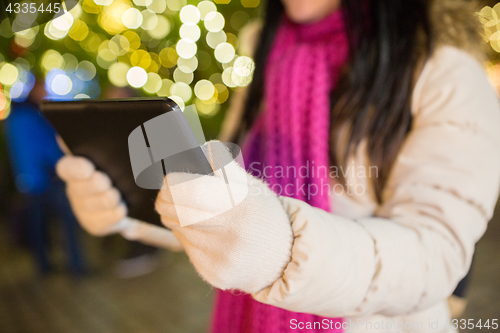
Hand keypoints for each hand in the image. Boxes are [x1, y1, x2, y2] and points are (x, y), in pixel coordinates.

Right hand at [57, 156, 182, 250]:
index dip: (75, 168)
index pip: (67, 167)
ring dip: (105, 200)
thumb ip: (118, 150)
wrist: (135, 199)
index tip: (87, 167)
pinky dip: (113, 214)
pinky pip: (101, 221)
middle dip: (93, 185)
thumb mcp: (123, 158)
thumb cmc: (127, 170)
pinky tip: (121, 209)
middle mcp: (76, 189)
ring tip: (116, 196)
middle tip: (105, 182)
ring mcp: (84, 208)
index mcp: (78, 168)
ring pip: (90, 206)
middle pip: (79, 188)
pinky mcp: (95, 224)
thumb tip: (129, 133)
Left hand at [155, 141, 292, 292]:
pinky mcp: (214, 273)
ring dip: (176, 216)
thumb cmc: (262, 213)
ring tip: (191, 210)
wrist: (283, 258)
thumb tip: (200, 148)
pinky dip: (188, 236)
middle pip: (175, 209)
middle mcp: (232, 234)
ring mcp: (222, 257)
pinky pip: (186, 247)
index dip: (172, 181)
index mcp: (242, 204)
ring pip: (177, 227)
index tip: (171, 177)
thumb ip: (223, 166)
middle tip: (169, 192)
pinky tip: (204, 233)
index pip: (189, 189)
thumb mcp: (251, 185)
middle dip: (166, 197)